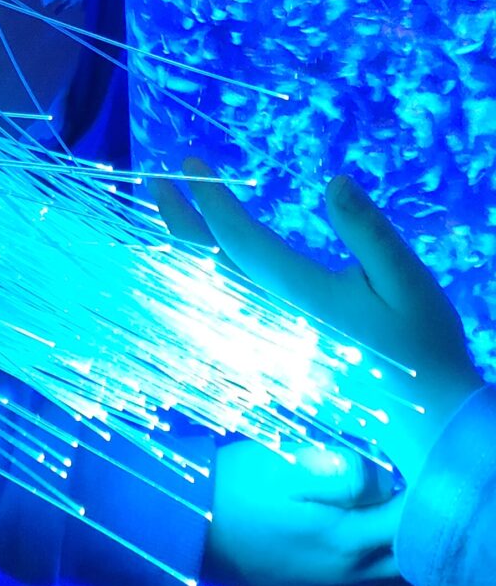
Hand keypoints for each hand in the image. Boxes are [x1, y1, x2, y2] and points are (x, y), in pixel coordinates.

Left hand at [154, 163, 482, 488]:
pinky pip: (217, 331)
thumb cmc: (422, 344)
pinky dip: (194, 299)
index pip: (240, 241)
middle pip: (207, 271)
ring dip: (178, 258)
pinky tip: (188, 280)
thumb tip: (333, 181)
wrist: (429, 424)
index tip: (191, 162)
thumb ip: (367, 231)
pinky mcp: (271, 370)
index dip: (212, 199)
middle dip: (177, 223)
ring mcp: (267, 353)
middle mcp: (272, 326)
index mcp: (301, 299)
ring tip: (164, 222)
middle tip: (156, 180)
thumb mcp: (406, 280)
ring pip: (206, 301)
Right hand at [204, 434, 432, 585]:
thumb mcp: (288, 463)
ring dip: (420, 579)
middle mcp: (347, 577)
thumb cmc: (237, 485)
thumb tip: (388, 482)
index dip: (428, 503)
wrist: (185, 527)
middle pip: (412, 565)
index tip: (432, 481)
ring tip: (433, 559)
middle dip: (429, 542)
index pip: (411, 525)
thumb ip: (348, 472)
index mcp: (347, 538)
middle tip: (436, 516)